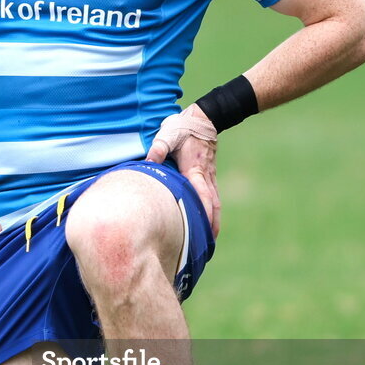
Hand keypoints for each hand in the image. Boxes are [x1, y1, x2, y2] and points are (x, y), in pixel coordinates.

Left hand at [145, 104, 220, 237]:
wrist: (203, 118)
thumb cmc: (183, 127)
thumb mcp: (168, 135)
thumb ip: (159, 148)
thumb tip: (148, 162)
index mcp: (194, 170)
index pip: (202, 196)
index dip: (204, 214)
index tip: (204, 231)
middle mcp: (204, 176)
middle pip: (213, 204)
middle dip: (212, 224)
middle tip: (209, 245)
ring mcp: (209, 175)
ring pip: (215, 202)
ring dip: (215, 220)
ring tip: (211, 239)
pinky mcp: (209, 174)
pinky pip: (213, 196)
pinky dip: (213, 210)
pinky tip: (210, 219)